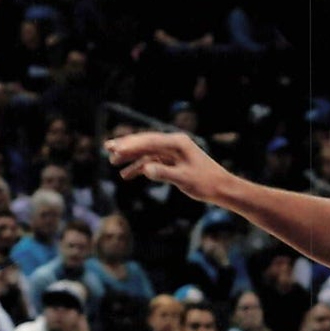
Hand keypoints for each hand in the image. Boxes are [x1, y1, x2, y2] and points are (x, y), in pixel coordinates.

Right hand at [104, 130, 231, 204]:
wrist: (222, 188)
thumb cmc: (206, 183)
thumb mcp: (184, 179)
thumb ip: (164, 173)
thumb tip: (145, 169)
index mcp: (177, 143)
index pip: (149, 141)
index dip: (130, 145)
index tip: (114, 149)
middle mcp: (174, 143)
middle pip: (145, 142)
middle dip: (126, 145)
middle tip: (107, 147)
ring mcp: (173, 152)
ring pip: (147, 151)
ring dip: (130, 156)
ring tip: (113, 161)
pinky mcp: (173, 161)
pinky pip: (152, 161)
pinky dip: (140, 167)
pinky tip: (127, 175)